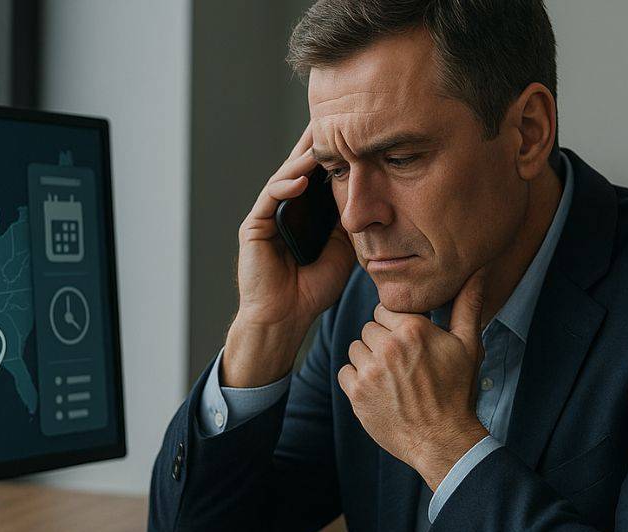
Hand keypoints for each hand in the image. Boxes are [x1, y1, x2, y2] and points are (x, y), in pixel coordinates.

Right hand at [223, 124, 356, 386]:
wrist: (286, 318)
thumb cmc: (313, 288)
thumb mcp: (344, 248)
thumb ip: (351, 220)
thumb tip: (373, 194)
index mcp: (305, 211)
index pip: (319, 173)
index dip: (335, 152)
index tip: (355, 130)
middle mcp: (284, 207)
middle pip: (300, 167)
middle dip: (316, 143)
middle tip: (334, 118)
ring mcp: (267, 214)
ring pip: (285, 177)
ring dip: (303, 159)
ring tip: (322, 142)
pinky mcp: (254, 226)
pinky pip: (270, 198)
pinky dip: (285, 186)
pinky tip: (303, 179)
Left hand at [337, 267, 490, 489]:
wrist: (443, 440)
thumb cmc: (457, 392)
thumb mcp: (468, 346)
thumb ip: (466, 305)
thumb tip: (476, 273)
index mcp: (413, 329)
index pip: (383, 309)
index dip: (395, 325)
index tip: (407, 343)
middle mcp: (388, 346)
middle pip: (369, 329)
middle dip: (382, 342)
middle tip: (402, 364)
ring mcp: (370, 370)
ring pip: (355, 349)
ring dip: (368, 360)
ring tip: (391, 378)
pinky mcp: (356, 392)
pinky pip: (344, 372)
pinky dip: (357, 380)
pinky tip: (378, 391)